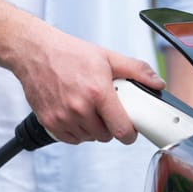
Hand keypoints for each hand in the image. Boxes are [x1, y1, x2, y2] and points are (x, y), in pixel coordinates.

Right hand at [14, 27, 165, 144]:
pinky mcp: (49, 122)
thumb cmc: (69, 53)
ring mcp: (62, 117)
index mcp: (98, 93)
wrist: (34, 52)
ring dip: (93, 129)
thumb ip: (137, 71)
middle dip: (110, 126)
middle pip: (106, 136)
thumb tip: (158, 83)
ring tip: (89, 108)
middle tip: (106, 110)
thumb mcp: (108, 57)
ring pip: (89, 138)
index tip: (130, 130)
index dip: (130, 133)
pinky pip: (71, 139)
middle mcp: (79, 108)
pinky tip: (76, 114)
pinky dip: (76, 131)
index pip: (121, 130)